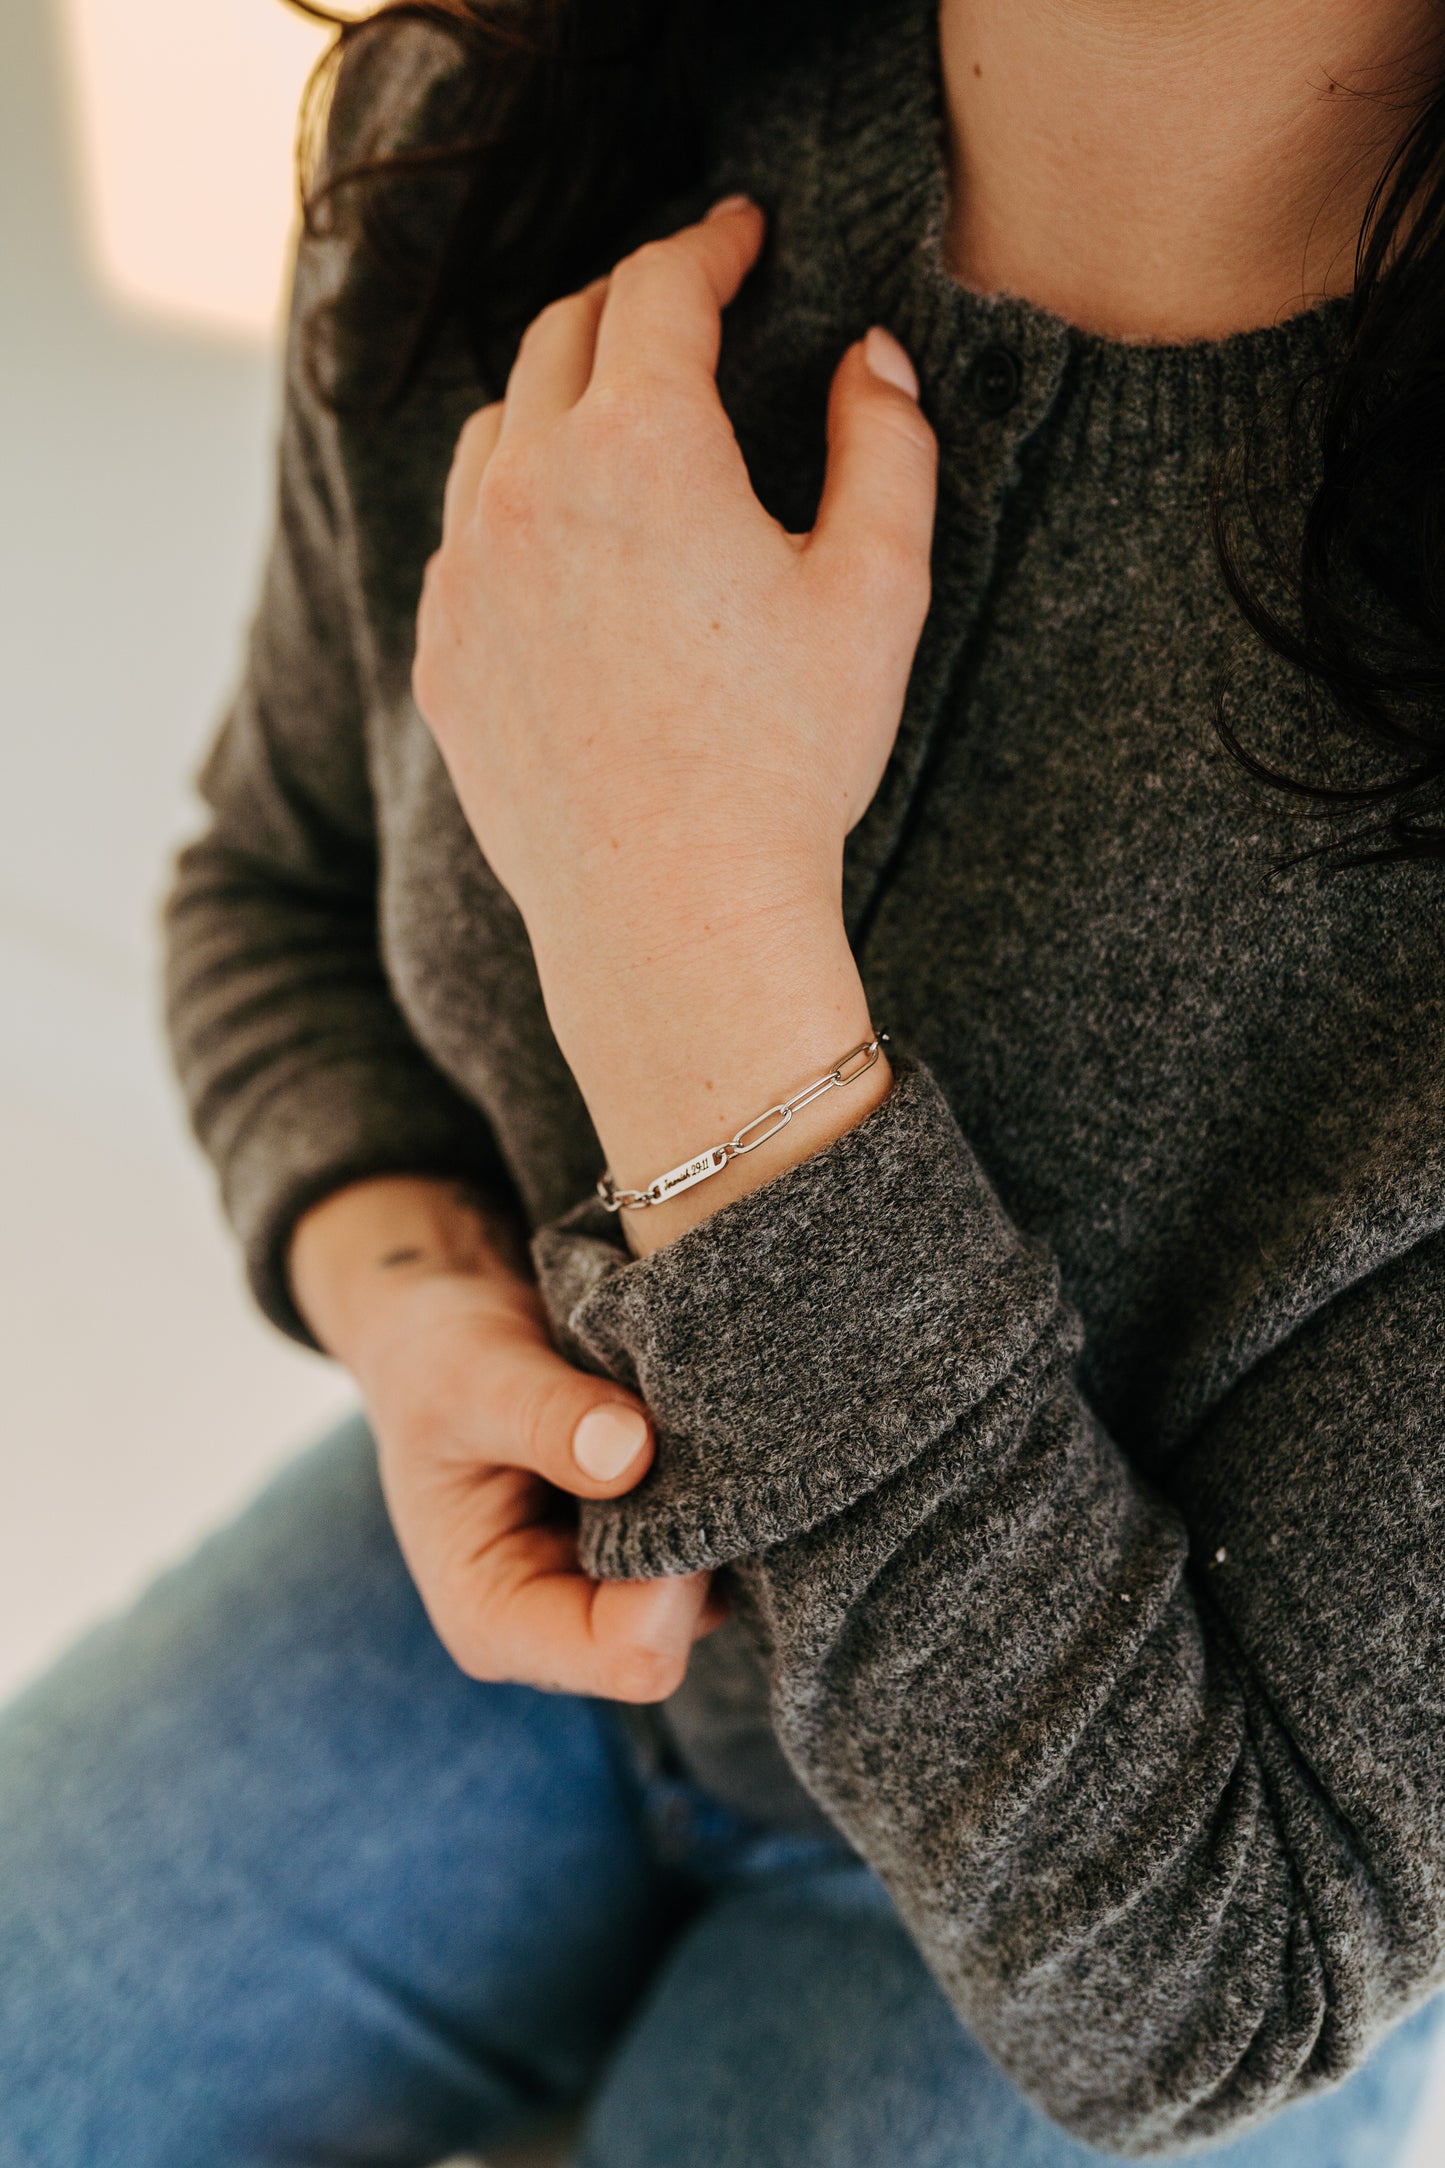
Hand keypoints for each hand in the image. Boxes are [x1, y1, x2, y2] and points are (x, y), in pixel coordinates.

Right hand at [291, 1177, 720, 1698]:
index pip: (629, 1655)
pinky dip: (719, 1487)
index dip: (675, 1575)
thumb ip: (546, 1416)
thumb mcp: (474, 1376)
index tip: (668, 1466)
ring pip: (712, 1583)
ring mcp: (610, 1589)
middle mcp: (559, 1623)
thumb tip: (632, 1453)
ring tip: (675, 1419)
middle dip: (698, 1536)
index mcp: (494, 1620)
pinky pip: (718, 1539)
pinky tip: (692, 1426)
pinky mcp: (648, 1548)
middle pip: (683, 1627)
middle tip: (681, 1430)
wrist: (447, 1333)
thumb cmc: (439, 1361)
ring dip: (713, 1505)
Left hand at [412, 198, 934, 1236]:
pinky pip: (466, 537)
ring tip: (616, 423)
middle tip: (684, 311)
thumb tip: (870, 356)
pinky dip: (513, 505)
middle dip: (628, 302)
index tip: (740, 236)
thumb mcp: (877, 592)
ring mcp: (470, 571)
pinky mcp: (444, 653)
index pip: (659, 286)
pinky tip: (565, 546)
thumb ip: (886, 445)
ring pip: (497, 428)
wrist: (671, 917)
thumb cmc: (787, 762)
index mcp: (643, 445)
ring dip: (557, 397)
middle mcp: (531, 486)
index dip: (708, 244)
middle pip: (560, 332)